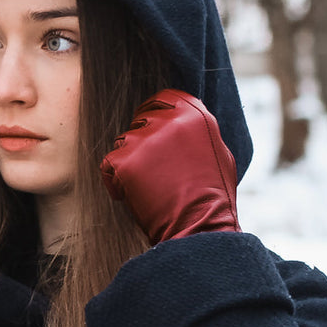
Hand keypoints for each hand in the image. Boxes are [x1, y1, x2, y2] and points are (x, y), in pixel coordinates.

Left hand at [100, 89, 239, 244]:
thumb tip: (184, 125)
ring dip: (129, 161)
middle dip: (140, 141)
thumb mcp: (218, 154)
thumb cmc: (212, 198)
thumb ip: (198, 133)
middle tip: (148, 168)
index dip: (152, 111)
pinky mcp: (125, 161)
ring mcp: (145, 140)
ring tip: (148, 187)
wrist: (199, 227)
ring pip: (123, 142)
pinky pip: (108, 164)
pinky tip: (131, 195)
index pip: (163, 99)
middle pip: (140, 120)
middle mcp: (170, 121)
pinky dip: (114, 180)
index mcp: (195, 114)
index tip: (148, 125)